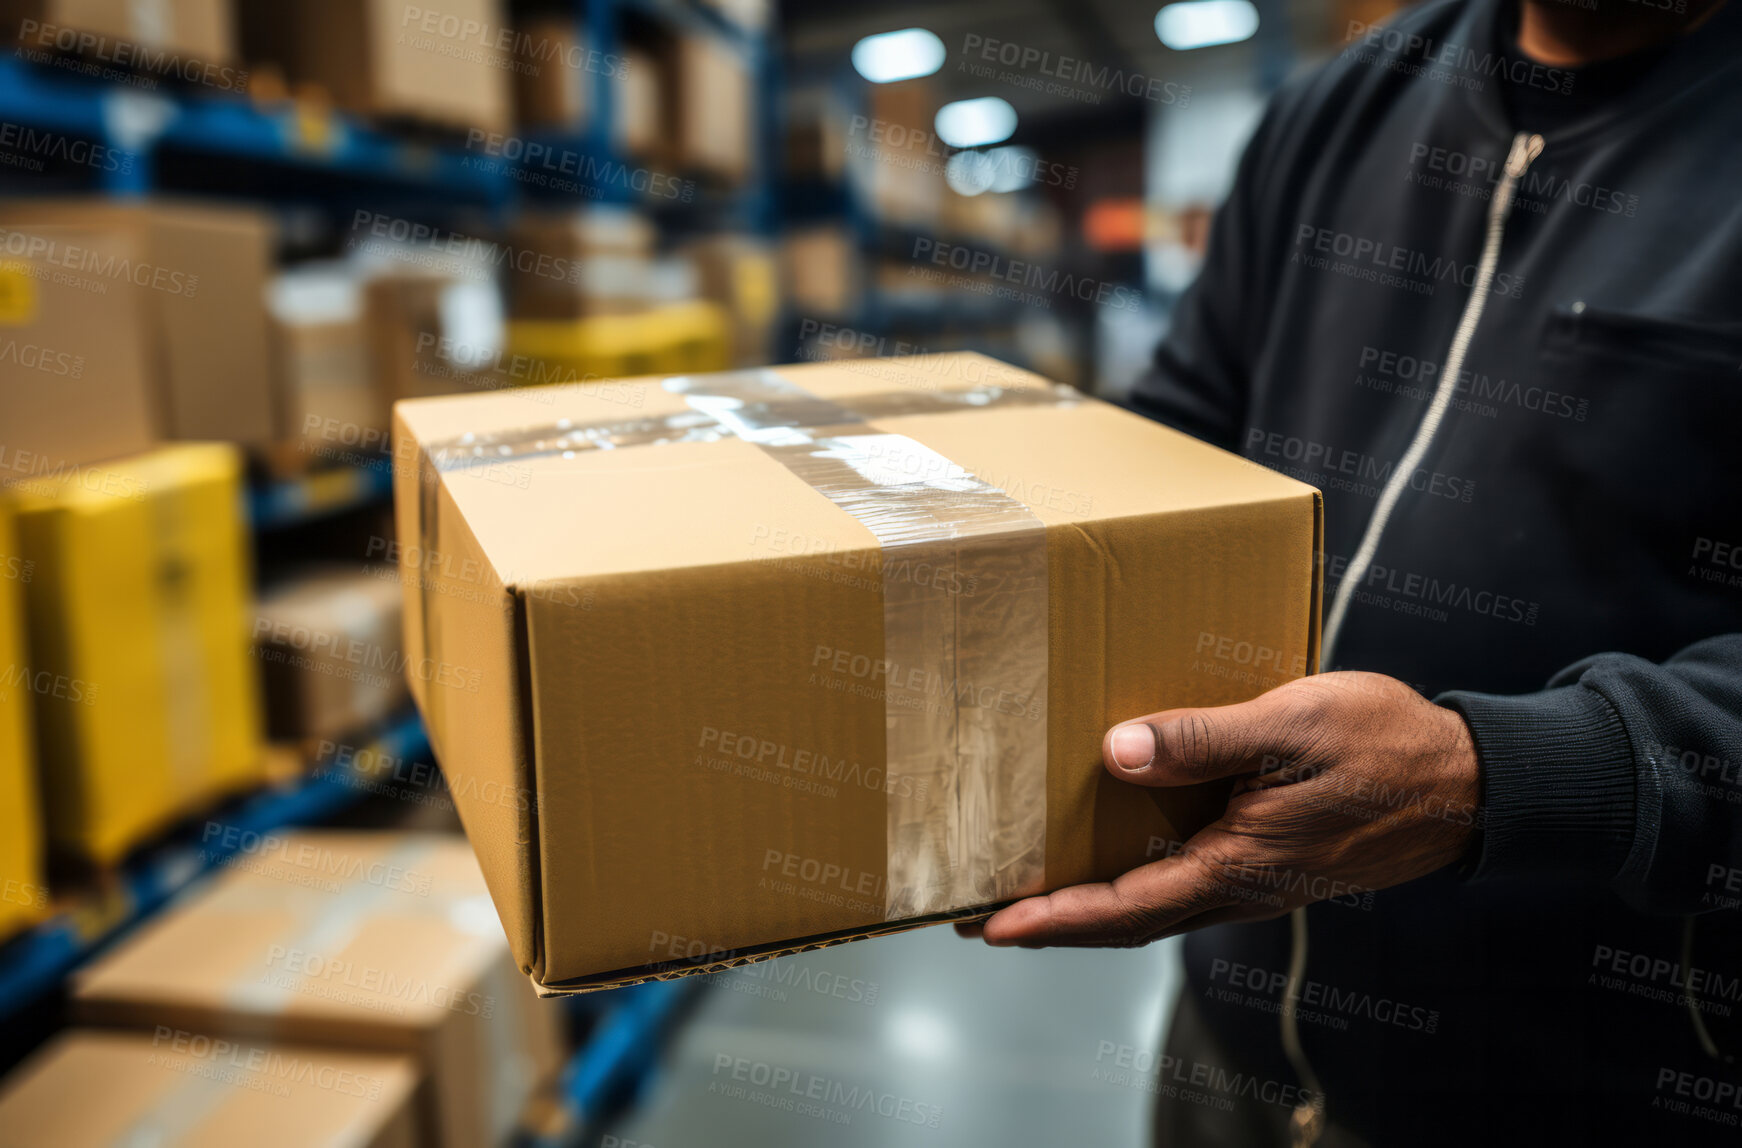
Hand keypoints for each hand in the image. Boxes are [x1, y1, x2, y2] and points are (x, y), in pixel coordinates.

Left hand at [979, 672, 1481, 947]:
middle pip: (1127, 921)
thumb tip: (1119, 753)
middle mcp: (1240, 886)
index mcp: (1237, 863)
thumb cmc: (1385, 746)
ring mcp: (1256, 878)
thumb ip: (1205, 738)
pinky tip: (1117, 853)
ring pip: (1155, 906)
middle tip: (981, 916)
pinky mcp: (1270, 859)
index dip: (1054, 918)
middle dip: (1052, 923)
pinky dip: (1134, 883)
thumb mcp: (1291, 726)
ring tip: (1032, 889)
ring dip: (1089, 906)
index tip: (993, 925)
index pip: (1124, 907)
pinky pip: (1186, 883)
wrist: (1469, 783)